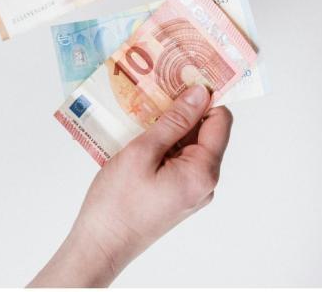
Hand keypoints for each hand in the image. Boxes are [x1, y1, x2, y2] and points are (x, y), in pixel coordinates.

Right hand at [30, 85, 232, 286]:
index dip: (205, 97)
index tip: (184, 77)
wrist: (100, 245)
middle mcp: (205, 183)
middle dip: (184, 110)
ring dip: (171, 127)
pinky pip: (180, 160)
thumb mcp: (143, 152)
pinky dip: (165, 144)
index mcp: (203, 172)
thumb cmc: (117, 203)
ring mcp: (192, 191)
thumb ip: (174, 121)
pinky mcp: (178, 195)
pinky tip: (142, 135)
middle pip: (206, 132)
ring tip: (144, 112)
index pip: (220, 121)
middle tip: (158, 89)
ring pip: (190, 146)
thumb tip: (200, 93)